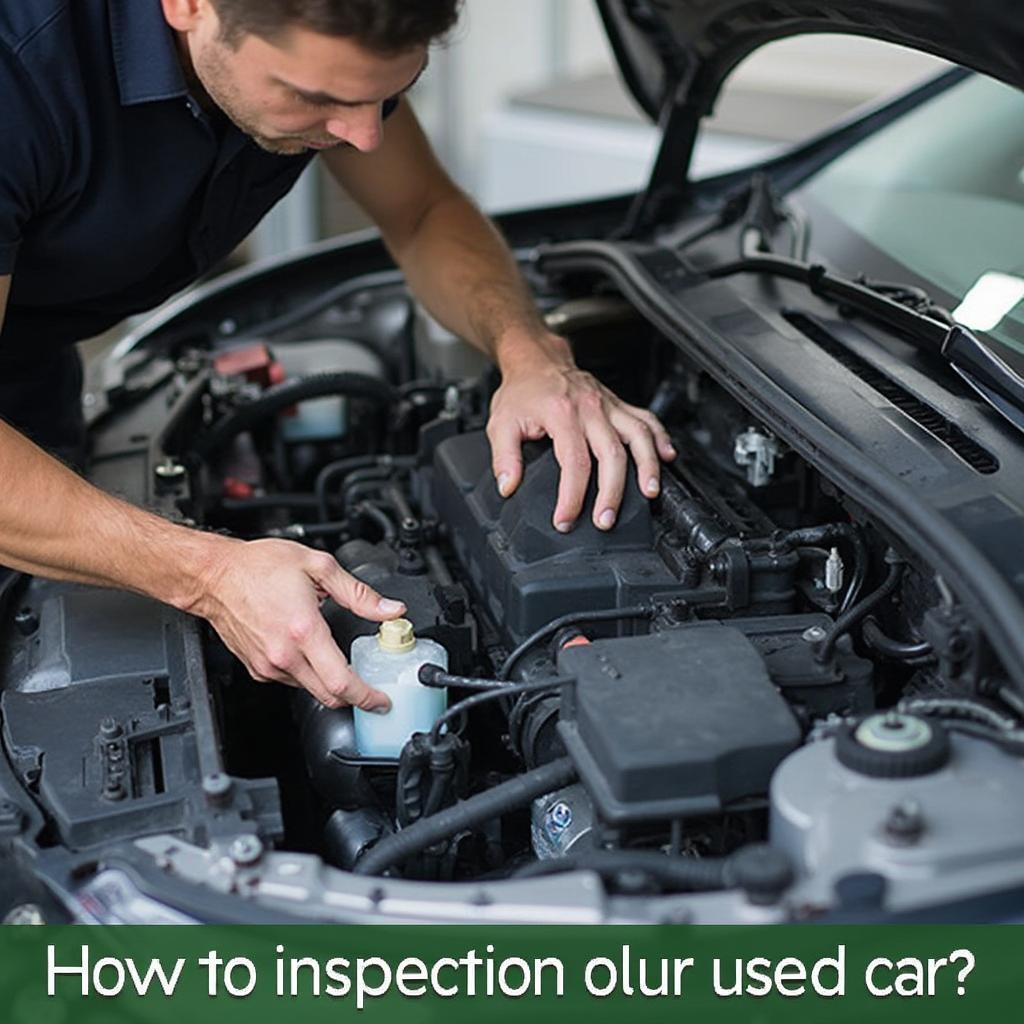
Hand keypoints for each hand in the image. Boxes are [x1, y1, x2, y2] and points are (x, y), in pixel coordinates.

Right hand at [189, 537, 405, 709]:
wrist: (215, 574)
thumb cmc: (259, 566)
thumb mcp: (318, 567)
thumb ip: (359, 594)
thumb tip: (390, 609)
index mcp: (304, 630)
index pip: (342, 682)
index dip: (367, 697)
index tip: (381, 701)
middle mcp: (285, 654)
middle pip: (328, 696)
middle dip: (355, 698)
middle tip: (371, 691)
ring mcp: (268, 664)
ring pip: (309, 689)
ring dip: (329, 684)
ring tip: (341, 665)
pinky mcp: (257, 667)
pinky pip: (290, 680)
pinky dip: (307, 675)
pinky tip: (311, 655)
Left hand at [487, 333, 675, 530]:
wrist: (536, 360)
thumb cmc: (522, 391)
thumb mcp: (501, 423)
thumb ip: (504, 458)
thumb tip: (508, 487)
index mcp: (562, 413)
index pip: (574, 462)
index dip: (572, 497)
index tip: (565, 519)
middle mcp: (590, 408)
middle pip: (612, 454)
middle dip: (612, 493)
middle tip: (605, 520)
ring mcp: (608, 405)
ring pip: (639, 435)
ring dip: (647, 467)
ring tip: (650, 493)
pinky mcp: (618, 404)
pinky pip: (647, 420)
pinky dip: (661, 438)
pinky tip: (667, 458)